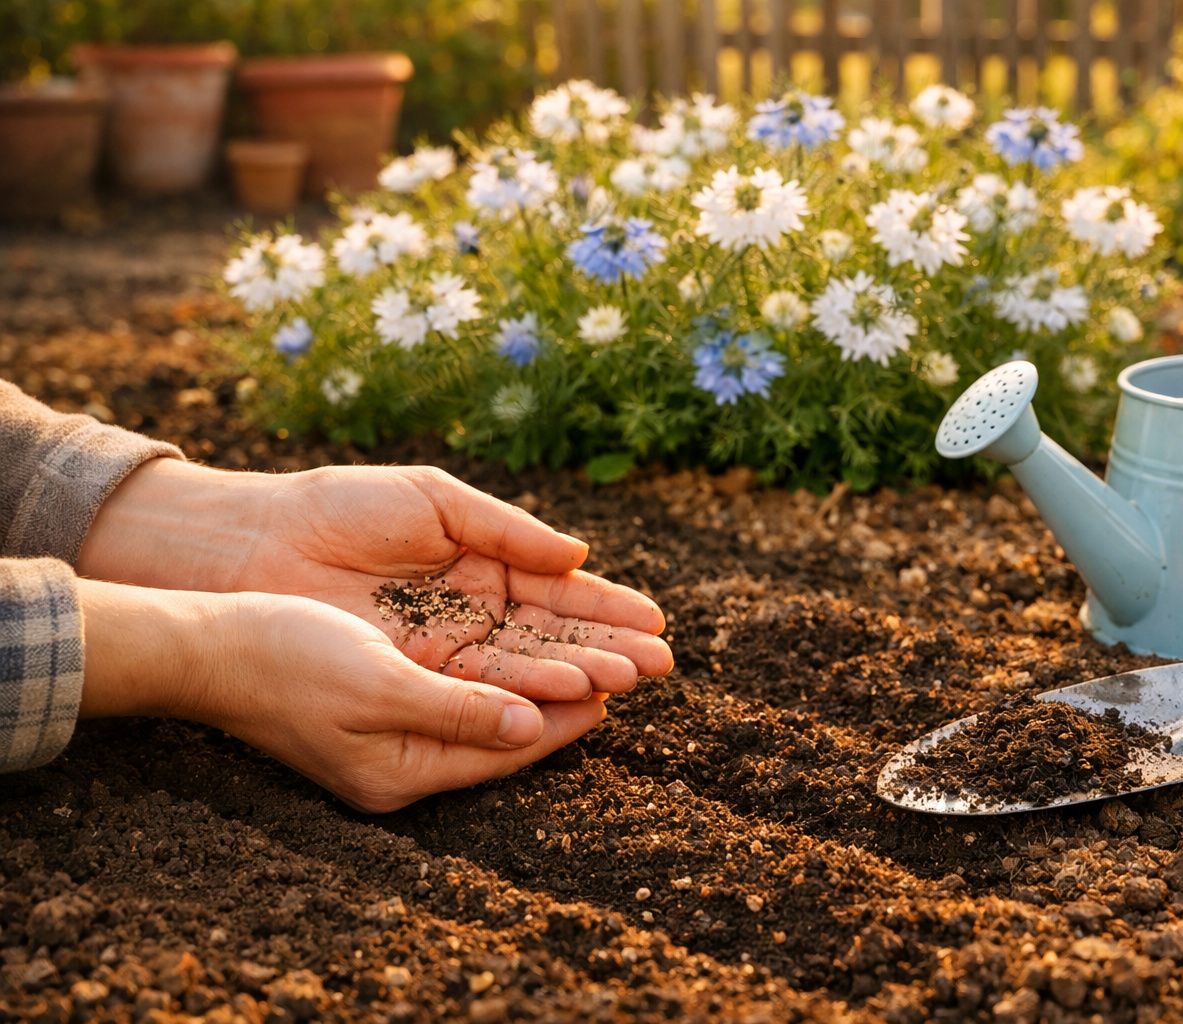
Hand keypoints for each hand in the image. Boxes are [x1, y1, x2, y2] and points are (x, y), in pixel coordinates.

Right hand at [76, 579, 608, 811]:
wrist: (208, 644)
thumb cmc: (284, 660)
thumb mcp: (377, 685)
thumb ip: (457, 710)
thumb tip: (531, 721)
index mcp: (407, 769)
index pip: (513, 745)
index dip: (572, 711)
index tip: (626, 679)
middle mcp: (410, 760)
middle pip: (517, 725)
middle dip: (581, 689)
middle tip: (646, 663)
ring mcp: (399, 733)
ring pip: (500, 701)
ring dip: (555, 673)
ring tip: (612, 651)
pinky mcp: (389, 699)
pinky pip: (469, 685)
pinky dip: (512, 665)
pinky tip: (540, 642)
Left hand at [78, 460, 672, 696]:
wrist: (258, 544)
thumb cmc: (343, 508)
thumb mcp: (436, 501)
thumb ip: (509, 529)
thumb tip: (578, 551)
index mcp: (481, 566)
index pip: (556, 593)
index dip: (604, 607)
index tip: (653, 620)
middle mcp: (471, 615)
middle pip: (551, 637)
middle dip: (606, 649)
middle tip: (660, 664)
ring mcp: (444, 651)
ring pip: (523, 668)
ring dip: (578, 675)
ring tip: (630, 680)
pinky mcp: (413, 681)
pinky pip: (478, 691)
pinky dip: (524, 694)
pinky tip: (570, 697)